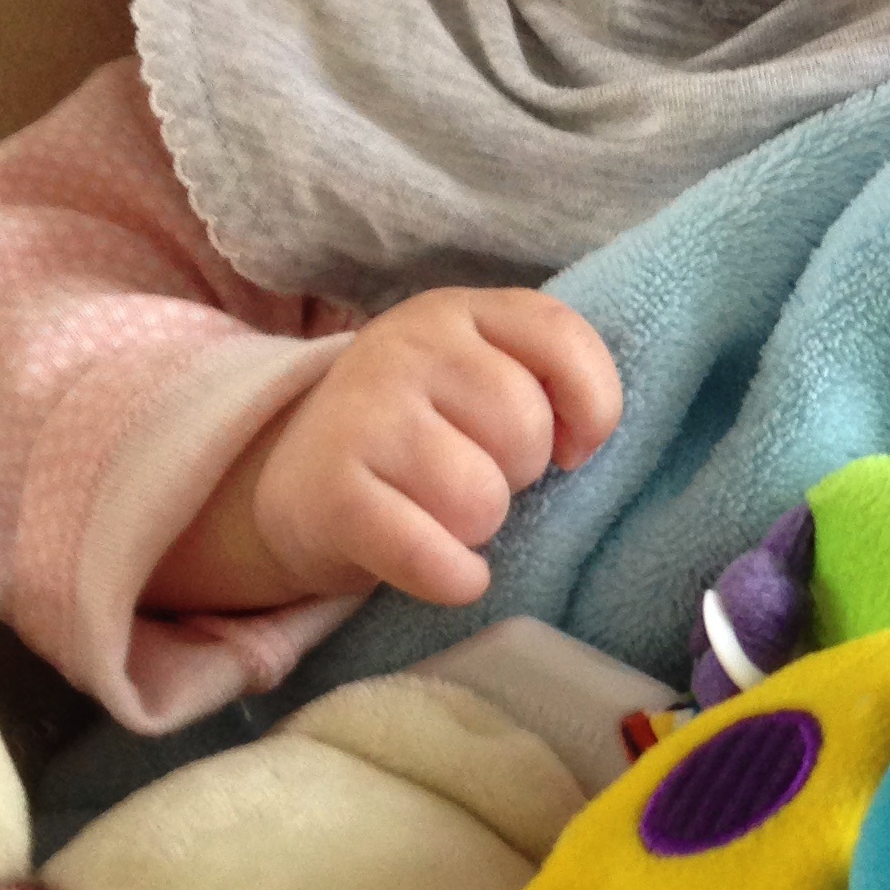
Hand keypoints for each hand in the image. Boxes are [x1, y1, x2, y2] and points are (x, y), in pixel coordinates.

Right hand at [150, 289, 622, 615]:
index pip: (562, 339)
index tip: (572, 447)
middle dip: (519, 472)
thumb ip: (548, 376)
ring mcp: (362, 416)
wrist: (297, 480)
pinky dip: (453, 578)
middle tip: (476, 473)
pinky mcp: (332, 496)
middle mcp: (404, 348)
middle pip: (525, 431)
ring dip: (478, 527)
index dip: (592, 405)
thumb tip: (582, 444)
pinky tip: (448, 571)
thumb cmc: (421, 431)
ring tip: (442, 512)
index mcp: (455, 311)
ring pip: (481, 499)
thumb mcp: (480, 373)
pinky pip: (431, 558)